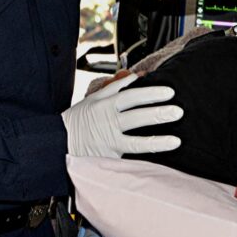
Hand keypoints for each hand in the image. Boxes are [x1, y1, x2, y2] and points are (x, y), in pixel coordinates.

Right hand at [62, 75, 182, 157]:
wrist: (58, 142)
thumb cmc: (79, 119)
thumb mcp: (94, 98)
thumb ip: (116, 87)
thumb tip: (136, 75)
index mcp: (105, 104)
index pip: (132, 96)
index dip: (151, 93)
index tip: (169, 92)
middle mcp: (108, 123)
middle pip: (137, 117)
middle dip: (158, 114)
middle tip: (178, 111)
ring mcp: (109, 142)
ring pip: (136, 142)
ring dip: (157, 141)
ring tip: (176, 141)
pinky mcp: (108, 159)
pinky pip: (129, 159)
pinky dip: (143, 159)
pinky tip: (160, 161)